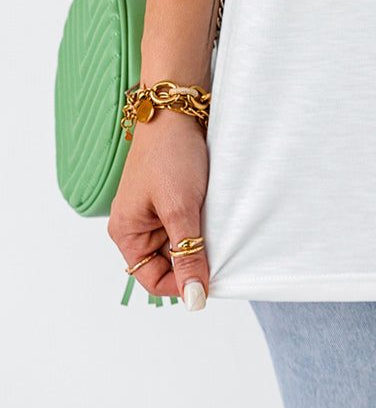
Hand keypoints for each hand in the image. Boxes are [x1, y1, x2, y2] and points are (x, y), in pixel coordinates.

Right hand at [107, 109, 209, 309]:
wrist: (178, 109)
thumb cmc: (170, 154)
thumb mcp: (180, 208)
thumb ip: (188, 254)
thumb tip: (194, 298)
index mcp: (126, 232)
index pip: (151, 279)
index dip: (180, 284)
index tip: (209, 281)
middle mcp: (137, 225)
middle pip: (168, 263)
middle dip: (192, 259)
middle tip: (218, 248)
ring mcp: (156, 211)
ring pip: (182, 243)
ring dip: (200, 239)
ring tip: (215, 224)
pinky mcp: (173, 197)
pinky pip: (189, 223)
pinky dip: (204, 223)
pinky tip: (217, 213)